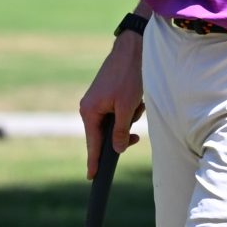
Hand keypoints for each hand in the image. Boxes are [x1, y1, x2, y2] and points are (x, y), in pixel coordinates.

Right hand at [77, 33, 144, 177]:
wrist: (133, 49)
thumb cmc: (129, 77)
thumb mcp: (127, 108)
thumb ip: (121, 131)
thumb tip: (117, 150)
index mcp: (89, 111)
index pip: (92, 144)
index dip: (94, 162)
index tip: (92, 178)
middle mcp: (89, 107)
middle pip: (104, 135)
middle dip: (122, 134)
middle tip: (135, 137)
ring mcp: (97, 102)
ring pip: (114, 124)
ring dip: (128, 120)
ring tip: (137, 105)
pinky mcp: (106, 96)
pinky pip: (117, 113)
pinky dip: (129, 111)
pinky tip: (137, 100)